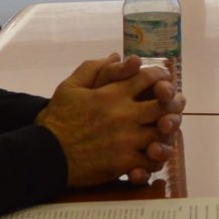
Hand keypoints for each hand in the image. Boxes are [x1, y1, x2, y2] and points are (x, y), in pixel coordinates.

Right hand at [37, 56, 169, 185]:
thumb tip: (116, 56)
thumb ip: (94, 68)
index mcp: (113, 94)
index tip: (163, 80)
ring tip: (164, 131)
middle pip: (163, 105)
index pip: (149, 78)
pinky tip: (152, 153)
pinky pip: (151, 160)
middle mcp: (124, 114)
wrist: (46, 154)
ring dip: (167, 131)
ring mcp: (127, 140)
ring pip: (162, 133)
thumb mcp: (70, 87)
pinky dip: (156, 157)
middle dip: (171, 104)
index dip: (161, 76)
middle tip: (172, 106)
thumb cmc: (57, 119)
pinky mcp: (124, 162)